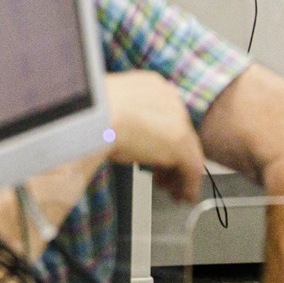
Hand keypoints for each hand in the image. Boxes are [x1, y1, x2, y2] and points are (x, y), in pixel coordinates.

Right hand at [105, 70, 207, 203]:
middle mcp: (170, 100)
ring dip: (179, 173)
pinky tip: (182, 196)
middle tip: (161, 175)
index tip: (155, 153)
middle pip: (179, 133)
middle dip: (171, 157)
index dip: (161, 139)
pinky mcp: (181, 145)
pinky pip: (192, 168)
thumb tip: (119, 134)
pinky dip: (188, 185)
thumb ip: (123, 116)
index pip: (167, 116)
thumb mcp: (109, 108)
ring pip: (188, 151)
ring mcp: (179, 122)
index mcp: (153, 86)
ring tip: (169, 189)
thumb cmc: (91, 110)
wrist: (95, 113)